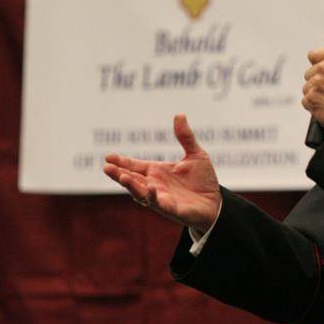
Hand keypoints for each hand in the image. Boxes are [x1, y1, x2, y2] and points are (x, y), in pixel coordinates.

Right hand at [103, 114, 221, 231]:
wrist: (216, 202)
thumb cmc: (203, 179)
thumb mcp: (196, 154)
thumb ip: (185, 137)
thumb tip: (179, 114)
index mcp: (157, 172)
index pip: (135, 166)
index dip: (122, 162)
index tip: (108, 156)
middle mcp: (155, 185)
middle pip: (132, 180)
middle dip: (119, 174)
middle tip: (106, 167)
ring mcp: (161, 198)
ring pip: (141, 193)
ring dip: (132, 186)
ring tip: (122, 177)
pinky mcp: (172, 209)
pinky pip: (160, 204)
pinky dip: (154, 197)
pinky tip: (151, 189)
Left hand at [302, 47, 323, 130]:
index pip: (314, 54)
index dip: (318, 63)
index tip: (321, 69)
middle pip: (310, 73)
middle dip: (317, 81)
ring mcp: (316, 83)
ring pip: (307, 88)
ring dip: (315, 94)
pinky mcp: (310, 98)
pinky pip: (306, 101)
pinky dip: (313, 106)